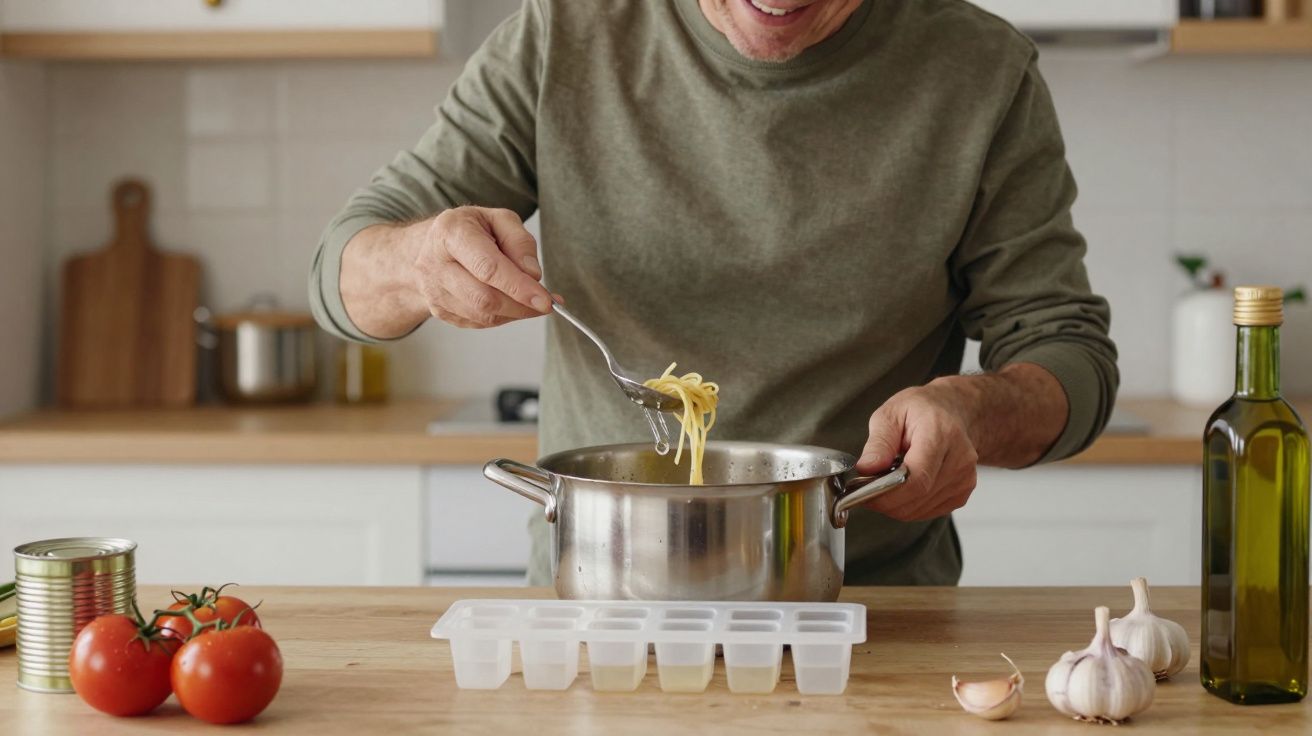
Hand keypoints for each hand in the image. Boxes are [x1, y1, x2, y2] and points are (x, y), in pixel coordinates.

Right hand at [406, 206, 557, 328]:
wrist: (430, 246)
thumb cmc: (469, 230)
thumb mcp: (498, 219)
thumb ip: (520, 242)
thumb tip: (533, 274)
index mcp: (450, 233)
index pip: (488, 268)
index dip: (519, 287)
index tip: (546, 300)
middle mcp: (435, 264)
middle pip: (484, 298)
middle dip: (521, 305)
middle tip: (546, 303)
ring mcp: (434, 291)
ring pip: (483, 315)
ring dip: (515, 312)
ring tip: (530, 300)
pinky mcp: (439, 310)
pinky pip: (478, 322)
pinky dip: (502, 316)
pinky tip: (510, 302)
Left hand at [853, 381, 980, 521]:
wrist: (954, 412)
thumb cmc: (923, 410)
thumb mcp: (891, 414)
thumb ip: (878, 443)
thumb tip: (866, 469)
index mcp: (940, 433)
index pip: (916, 478)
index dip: (886, 493)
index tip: (862, 492)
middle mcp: (958, 459)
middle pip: (917, 497)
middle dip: (885, 500)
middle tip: (866, 488)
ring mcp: (963, 478)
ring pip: (920, 510)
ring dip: (895, 504)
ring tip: (887, 480)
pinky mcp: (962, 493)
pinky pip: (927, 512)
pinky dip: (909, 506)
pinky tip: (904, 486)